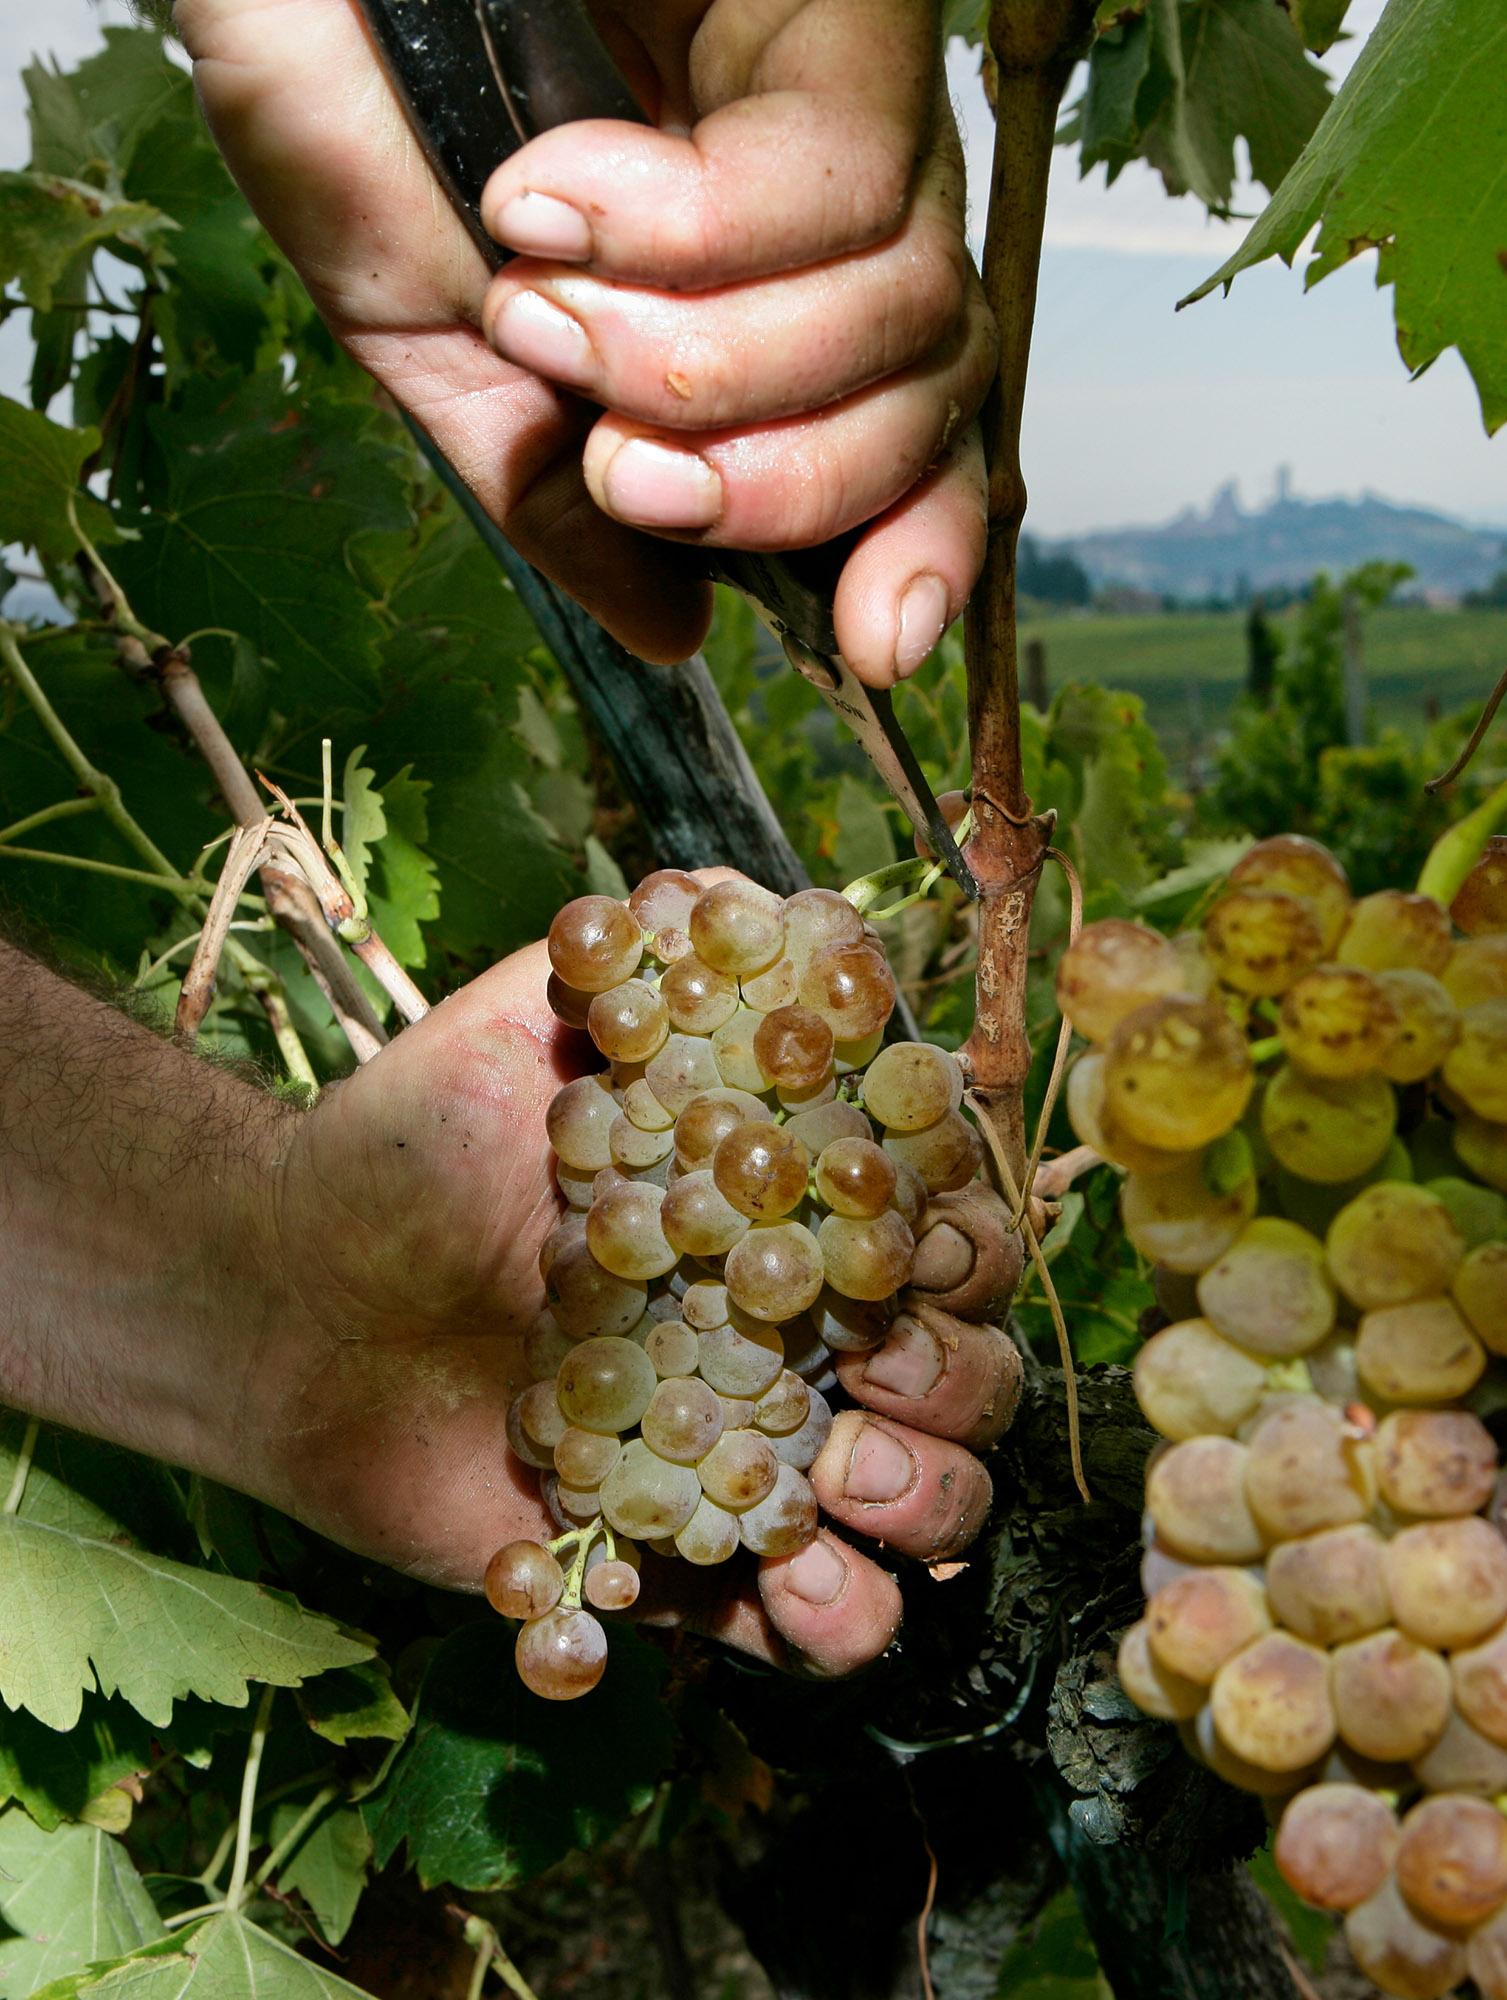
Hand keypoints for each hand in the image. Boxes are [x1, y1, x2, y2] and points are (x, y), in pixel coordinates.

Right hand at [177, 0, 994, 685]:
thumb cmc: (348, 95)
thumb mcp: (443, 341)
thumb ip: (555, 490)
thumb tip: (675, 630)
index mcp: (770, 289)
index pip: (913, 440)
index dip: (916, 547)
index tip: (866, 642)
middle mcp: (843, 200)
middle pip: (935, 396)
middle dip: (777, 487)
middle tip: (620, 467)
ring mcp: (846, 93)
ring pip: (909, 304)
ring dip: (706, 367)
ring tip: (539, 308)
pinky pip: (843, 171)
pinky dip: (693, 233)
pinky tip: (554, 199)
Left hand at [249, 931, 1014, 1677]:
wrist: (291, 1292)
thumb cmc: (420, 1146)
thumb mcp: (532, 1016)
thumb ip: (646, 954)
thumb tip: (748, 896)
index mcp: (794, 1216)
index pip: (948, 1229)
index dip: (961, 1237)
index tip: (907, 1235)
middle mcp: (801, 1338)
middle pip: (971, 1375)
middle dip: (959, 1379)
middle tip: (878, 1372)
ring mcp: (757, 1458)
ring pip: (930, 1508)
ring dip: (925, 1502)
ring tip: (837, 1483)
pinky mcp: (693, 1568)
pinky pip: (815, 1630)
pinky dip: (830, 1621)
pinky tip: (781, 1585)